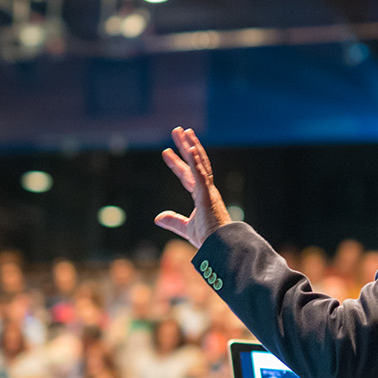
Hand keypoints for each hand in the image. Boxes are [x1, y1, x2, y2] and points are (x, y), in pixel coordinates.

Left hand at [155, 127, 231, 248]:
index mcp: (201, 196)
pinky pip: (201, 175)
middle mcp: (206, 189)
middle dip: (185, 146)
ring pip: (199, 163)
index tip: (165, 152)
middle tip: (177, 130)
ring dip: (190, 146)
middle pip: (194, 162)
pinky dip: (195, 162)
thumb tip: (157, 217)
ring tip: (183, 131)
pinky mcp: (208, 195)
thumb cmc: (209, 239)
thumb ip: (173, 221)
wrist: (220, 246)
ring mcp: (208, 191)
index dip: (176, 163)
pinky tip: (190, 149)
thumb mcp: (185, 228)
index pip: (186, 175)